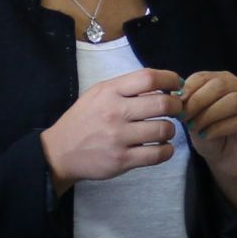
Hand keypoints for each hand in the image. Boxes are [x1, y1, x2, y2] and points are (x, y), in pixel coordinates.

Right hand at [43, 67, 182, 185]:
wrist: (60, 151)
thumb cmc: (84, 120)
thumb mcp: (98, 95)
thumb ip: (126, 89)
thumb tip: (162, 87)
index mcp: (109, 91)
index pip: (148, 78)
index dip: (170, 79)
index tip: (176, 85)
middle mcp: (115, 112)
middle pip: (162, 104)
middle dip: (177, 106)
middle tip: (176, 110)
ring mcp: (119, 137)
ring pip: (163, 129)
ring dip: (171, 130)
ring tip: (164, 130)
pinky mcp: (122, 160)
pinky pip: (158, 154)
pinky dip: (166, 150)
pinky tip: (161, 147)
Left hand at [176, 69, 236, 206]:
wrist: (228, 161)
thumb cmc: (211, 136)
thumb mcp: (194, 119)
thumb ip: (187, 106)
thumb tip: (173, 95)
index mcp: (224, 80)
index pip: (204, 77)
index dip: (188, 88)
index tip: (174, 103)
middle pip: (220, 85)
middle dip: (198, 100)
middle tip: (183, 116)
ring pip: (232, 101)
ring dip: (209, 114)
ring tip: (193, 127)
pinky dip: (219, 128)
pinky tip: (206, 135)